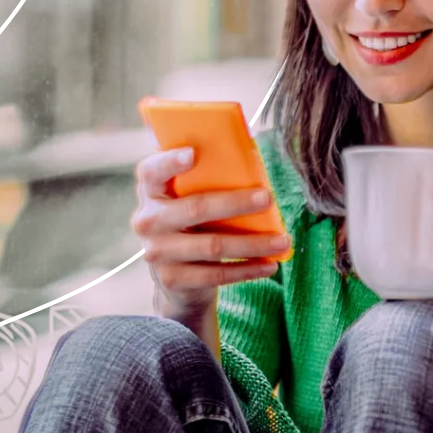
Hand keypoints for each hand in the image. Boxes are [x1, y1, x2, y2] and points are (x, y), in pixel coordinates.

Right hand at [132, 147, 289, 324]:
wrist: (177, 277)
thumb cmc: (194, 224)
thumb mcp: (191, 199)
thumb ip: (207, 179)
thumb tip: (251, 155)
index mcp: (151, 191)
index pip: (151, 171)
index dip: (170, 161)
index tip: (194, 153)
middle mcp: (148, 220)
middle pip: (195, 208)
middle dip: (235, 203)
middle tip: (268, 198)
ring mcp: (157, 252)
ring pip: (212, 245)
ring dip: (253, 243)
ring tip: (283, 240)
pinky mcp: (173, 279)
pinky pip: (217, 274)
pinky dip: (247, 270)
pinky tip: (270, 264)